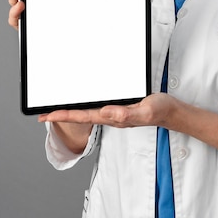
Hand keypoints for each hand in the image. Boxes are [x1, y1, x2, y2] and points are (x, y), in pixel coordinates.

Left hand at [38, 93, 175, 128]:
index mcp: (114, 116)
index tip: (47, 114)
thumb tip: (106, 112)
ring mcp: (116, 112)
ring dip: (71, 110)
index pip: (83, 116)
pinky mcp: (120, 107)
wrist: (173, 112)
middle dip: (61, 114)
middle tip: (43, 113)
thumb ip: (127, 113)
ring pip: (88, 112)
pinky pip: (98, 107)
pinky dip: (86, 105)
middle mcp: (111, 116)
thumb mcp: (146, 110)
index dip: (63, 115)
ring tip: (57, 108)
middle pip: (81, 116)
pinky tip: (83, 101)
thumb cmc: (161, 111)